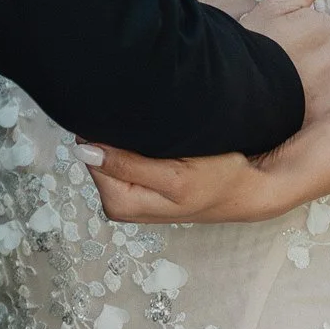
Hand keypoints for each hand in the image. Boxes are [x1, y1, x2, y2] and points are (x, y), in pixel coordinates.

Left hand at [77, 141, 278, 225]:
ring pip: (110, 154)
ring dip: (127, 140)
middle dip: (116, 138)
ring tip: (157, 137)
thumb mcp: (175, 176)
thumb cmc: (217, 182)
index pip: (90, 156)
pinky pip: (123, 157)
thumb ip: (128, 166)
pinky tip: (153, 144)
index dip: (106, 135)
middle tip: (150, 131)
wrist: (245, 188)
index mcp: (120, 204)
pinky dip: (134, 145)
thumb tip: (84, 151)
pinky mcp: (137, 186)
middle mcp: (117, 203)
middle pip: (97, 155)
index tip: (132, 124)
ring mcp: (127, 195)